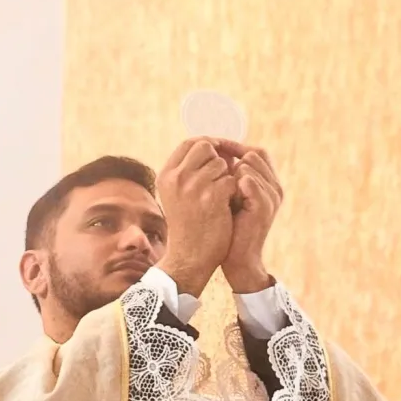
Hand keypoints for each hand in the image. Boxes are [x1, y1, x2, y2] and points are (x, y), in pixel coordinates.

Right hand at [156, 138, 236, 296]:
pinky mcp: (212, 197)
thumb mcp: (176, 196)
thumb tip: (213, 147)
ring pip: (222, 164)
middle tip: (222, 178)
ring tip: (222, 197)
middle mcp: (177, 178)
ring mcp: (194, 186)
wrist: (189, 257)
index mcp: (166, 175)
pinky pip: (232, 180)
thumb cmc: (187, 226)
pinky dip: (234, 191)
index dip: (208, 144)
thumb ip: (188, 172)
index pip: (189, 143)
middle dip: (219, 159)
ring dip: (227, 177)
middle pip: (206, 147)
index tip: (219, 151)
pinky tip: (227, 206)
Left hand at [216, 141, 282, 292]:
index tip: (214, 151)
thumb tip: (214, 153)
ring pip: (249, 165)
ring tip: (218, 186)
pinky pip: (248, 182)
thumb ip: (230, 177)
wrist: (238, 259)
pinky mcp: (263, 207)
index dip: (235, 148)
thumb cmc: (231, 229)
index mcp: (270, 184)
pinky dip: (233, 183)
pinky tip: (222, 193)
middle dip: (232, 158)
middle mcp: (275, 188)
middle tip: (214, 169)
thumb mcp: (231, 197)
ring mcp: (271, 197)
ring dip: (230, 172)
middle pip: (255, 154)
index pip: (257, 152)